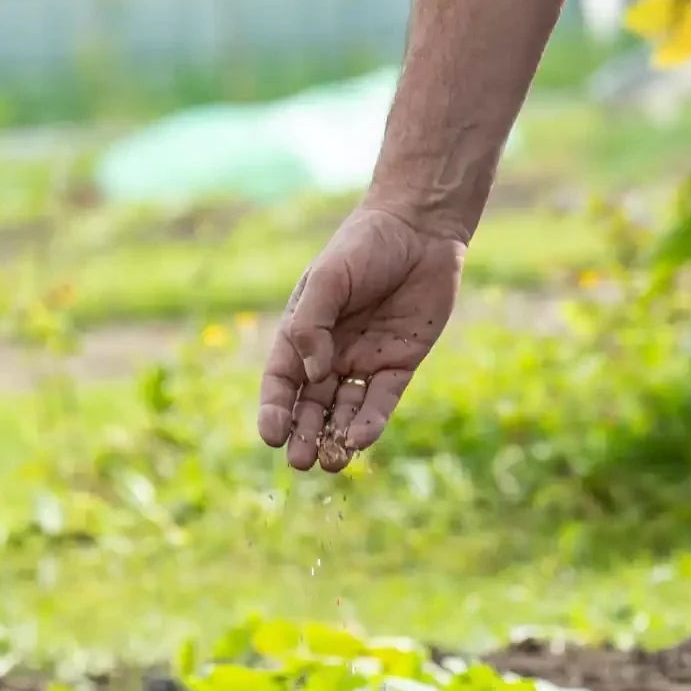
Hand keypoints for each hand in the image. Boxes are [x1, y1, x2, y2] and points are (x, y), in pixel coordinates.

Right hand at [256, 200, 465, 472]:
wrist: (419, 228)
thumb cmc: (364, 245)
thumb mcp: (330, 278)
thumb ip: (313, 324)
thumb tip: (315, 373)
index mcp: (302, 333)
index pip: (281, 380)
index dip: (274, 410)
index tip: (270, 436)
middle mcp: (329, 354)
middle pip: (311, 404)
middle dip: (304, 434)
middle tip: (300, 461)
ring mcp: (364, 361)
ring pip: (345, 410)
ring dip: (336, 436)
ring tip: (330, 461)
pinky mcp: (399, 363)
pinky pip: (382, 400)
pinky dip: (371, 421)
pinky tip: (362, 439)